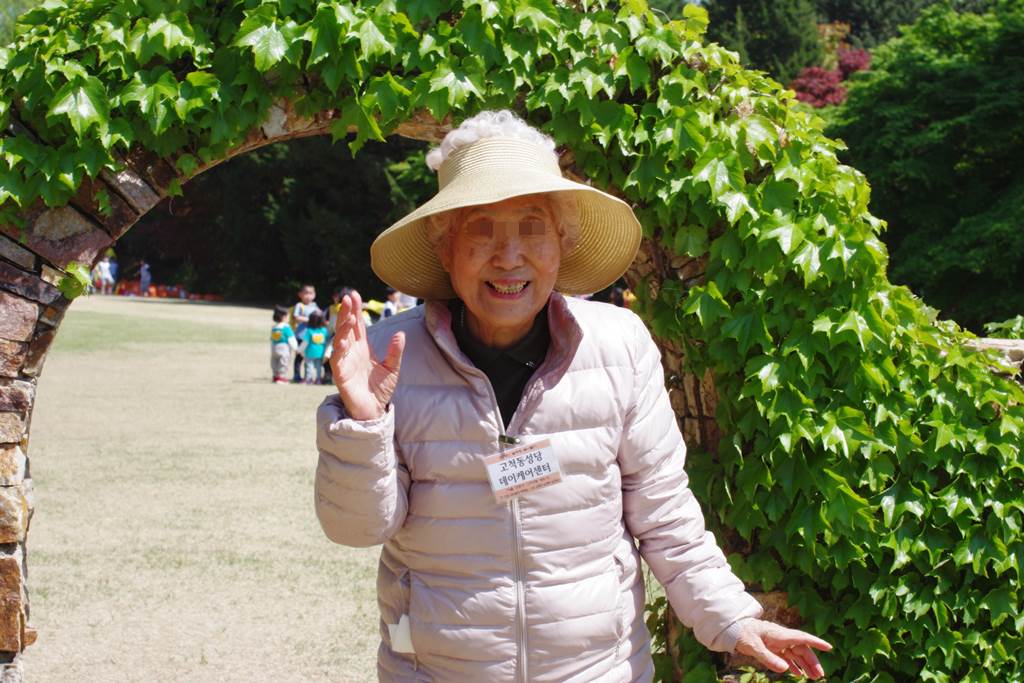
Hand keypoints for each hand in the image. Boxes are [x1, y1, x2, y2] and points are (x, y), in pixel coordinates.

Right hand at [330, 290, 404, 420]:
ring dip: (342, 329)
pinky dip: (338, 351)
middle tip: (348, 297)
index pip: (358, 324)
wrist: (374, 410)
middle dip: (346, 312)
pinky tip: (343, 342)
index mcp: (362, 347)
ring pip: (339, 341)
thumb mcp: (392, 367)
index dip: (355, 309)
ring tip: (349, 317)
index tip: (354, 294)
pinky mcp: (340, 375)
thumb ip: (395, 352)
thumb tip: (401, 334)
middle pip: (347, 328)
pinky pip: (336, 361)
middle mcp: (351, 351)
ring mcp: (344, 362)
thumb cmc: (380, 388)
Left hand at [734, 618, 831, 679]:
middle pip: (802, 649)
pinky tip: (798, 674)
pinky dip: (794, 665)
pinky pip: (787, 657)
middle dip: (812, 661)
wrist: (732, 628)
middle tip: (820, 675)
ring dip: (805, 665)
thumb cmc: (742, 633)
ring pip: (796, 654)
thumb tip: (785, 669)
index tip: (829, 647)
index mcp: (779, 634)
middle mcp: (781, 638)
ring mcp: (777, 643)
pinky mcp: (772, 648)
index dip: (816, 642)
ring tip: (813, 677)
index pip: (802, 637)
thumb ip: (768, 658)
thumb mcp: (753, 647)